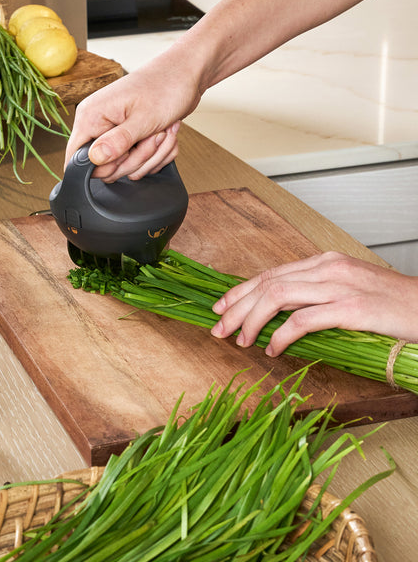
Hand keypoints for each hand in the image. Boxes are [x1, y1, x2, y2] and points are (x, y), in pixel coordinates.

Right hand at [65, 53, 201, 181]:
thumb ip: (117, 142)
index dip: (102, 166)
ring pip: (127, 167)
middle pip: (106, 168)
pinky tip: (163, 134)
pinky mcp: (129, 138)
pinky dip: (157, 154)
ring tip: (161, 132)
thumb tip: (95, 159)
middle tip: (151, 137)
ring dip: (151, 156)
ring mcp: (114, 132)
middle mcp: (99, 124)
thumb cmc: (166, 87)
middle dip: (135, 160)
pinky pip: (140, 162)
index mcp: (92, 116)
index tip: (125, 154)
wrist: (186, 75)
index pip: (76, 158)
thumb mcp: (142, 119)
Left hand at [210, 251, 417, 355]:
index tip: (221, 307)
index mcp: (324, 262)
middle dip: (236, 307)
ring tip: (241, 340)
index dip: (240, 290)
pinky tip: (272, 349)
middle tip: (219, 328)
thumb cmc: (390, 305)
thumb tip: (279, 313)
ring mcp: (338, 286)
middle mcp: (327, 268)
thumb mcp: (347, 289)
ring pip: (277, 297)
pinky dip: (281, 335)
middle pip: (267, 284)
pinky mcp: (351, 308)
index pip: (270, 273)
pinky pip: (303, 320)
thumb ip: (315, 293)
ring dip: (251, 321)